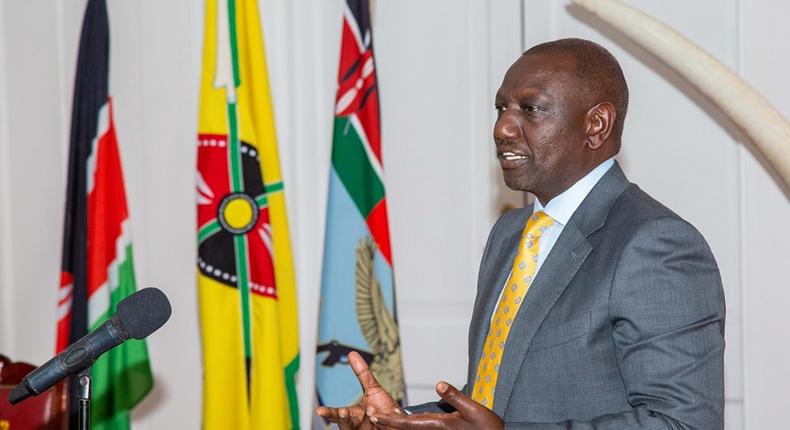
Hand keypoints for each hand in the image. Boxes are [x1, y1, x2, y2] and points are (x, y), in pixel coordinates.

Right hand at [315, 351, 402, 429]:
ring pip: (360, 427)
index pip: (337, 414)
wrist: (398, 424)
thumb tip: (352, 354)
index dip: (328, 412)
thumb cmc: (383, 409)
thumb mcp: (373, 389)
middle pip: (345, 424)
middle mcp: (358, 425)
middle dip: (343, 418)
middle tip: (343, 412)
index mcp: (353, 415)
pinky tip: (384, 417)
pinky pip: (380, 429)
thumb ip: (362, 374)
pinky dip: (383, 421)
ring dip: (367, 419)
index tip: (319, 411)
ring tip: (372, 412)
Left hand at [370, 381, 502, 429]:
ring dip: (396, 423)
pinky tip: (404, 421)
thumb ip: (455, 396)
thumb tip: (438, 383)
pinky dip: (408, 424)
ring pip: (412, 428)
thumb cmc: (487, 428)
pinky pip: (421, 428)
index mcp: (438, 425)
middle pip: (406, 427)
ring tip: (381, 418)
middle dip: (388, 422)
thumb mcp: (473, 409)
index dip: (390, 420)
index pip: (408, 423)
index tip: (374, 416)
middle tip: (370, 416)